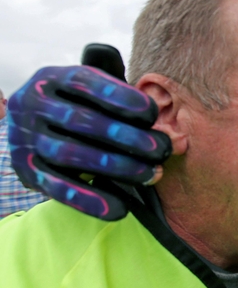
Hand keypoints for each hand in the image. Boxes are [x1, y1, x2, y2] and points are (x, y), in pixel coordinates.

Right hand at [8, 66, 171, 220]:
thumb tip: (155, 91)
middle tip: (162, 149)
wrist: (33, 130)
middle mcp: (31, 105)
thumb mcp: (89, 87)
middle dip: (129, 137)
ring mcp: (25, 139)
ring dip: (118, 167)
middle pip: (84, 121)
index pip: (85, 82)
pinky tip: (120, 208)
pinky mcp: (26, 171)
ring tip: (153, 174)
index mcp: (51, 78)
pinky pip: (58, 188)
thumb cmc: (78, 105)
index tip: (154, 112)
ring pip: (73, 155)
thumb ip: (114, 82)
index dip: (121, 97)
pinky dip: (90, 200)